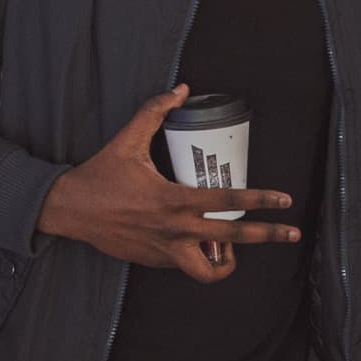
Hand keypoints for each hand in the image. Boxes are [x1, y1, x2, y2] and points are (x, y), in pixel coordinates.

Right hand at [35, 85, 299, 283]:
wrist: (68, 211)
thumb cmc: (100, 175)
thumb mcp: (127, 140)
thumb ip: (154, 112)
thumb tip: (180, 89)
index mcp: (174, 199)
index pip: (228, 200)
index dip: (261, 200)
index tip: (285, 201)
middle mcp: (175, 228)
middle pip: (232, 239)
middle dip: (267, 236)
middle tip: (291, 232)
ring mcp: (165, 250)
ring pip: (209, 270)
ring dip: (228, 262)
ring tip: (236, 249)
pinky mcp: (154, 261)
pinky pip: (186, 266)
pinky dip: (200, 258)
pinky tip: (203, 244)